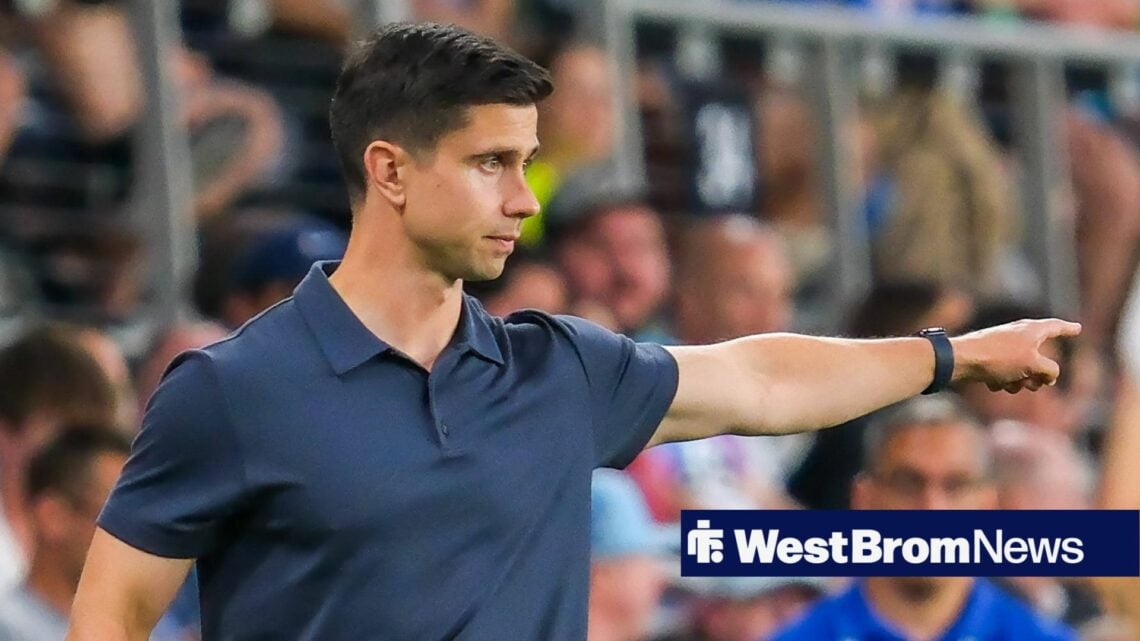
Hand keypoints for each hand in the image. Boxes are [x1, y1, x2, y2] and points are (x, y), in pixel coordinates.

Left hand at [950, 319, 1082, 392]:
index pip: (1055, 327)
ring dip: (1020, 382)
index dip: (1068, 329)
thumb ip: (1050, 370)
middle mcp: (1018, 336)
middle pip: (1040, 358)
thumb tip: (1050, 376)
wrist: (961, 361)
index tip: (1077, 328)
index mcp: (1031, 330)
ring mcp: (1003, 348)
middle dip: (1038, 374)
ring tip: (1010, 383)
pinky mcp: (990, 360)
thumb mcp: (1034, 364)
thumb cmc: (999, 358)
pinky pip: (1005, 376)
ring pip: (1023, 371)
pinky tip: (993, 382)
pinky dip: (1003, 382)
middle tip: (1033, 383)